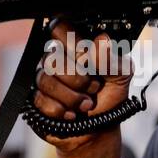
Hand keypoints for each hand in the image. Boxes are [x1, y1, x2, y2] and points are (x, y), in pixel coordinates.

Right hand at [31, 18, 132, 157]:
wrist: (98, 130)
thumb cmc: (108, 98)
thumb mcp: (121, 76)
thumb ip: (112, 58)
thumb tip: (101, 41)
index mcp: (75, 46)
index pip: (59, 28)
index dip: (73, 43)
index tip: (88, 60)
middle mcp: (56, 59)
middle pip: (52, 57)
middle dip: (77, 78)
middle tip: (93, 87)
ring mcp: (43, 79)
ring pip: (45, 79)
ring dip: (71, 97)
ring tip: (86, 104)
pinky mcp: (35, 99)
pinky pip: (40, 100)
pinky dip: (61, 110)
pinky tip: (72, 115)